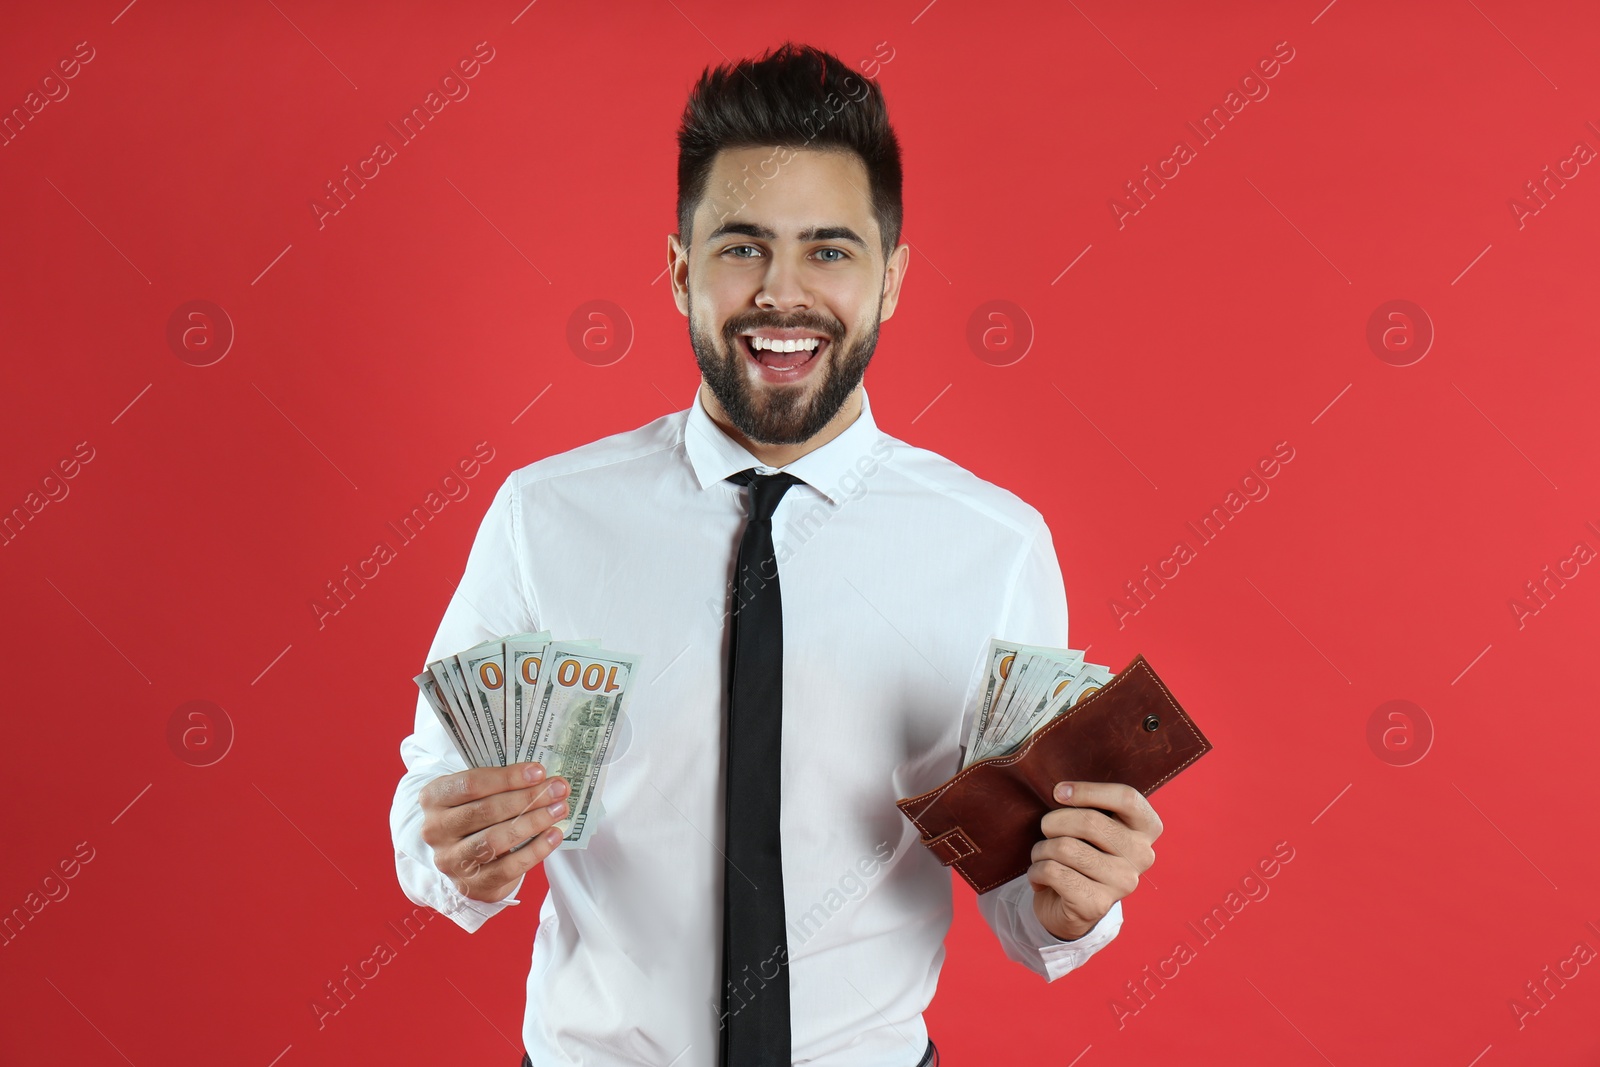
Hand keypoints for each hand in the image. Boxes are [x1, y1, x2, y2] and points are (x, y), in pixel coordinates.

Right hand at [420, 762, 569, 902]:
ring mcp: (450, 859)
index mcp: (434, 797)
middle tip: (558, 790)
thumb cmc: (477, 814)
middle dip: (528, 798)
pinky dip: (535, 851)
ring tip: (559, 810)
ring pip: (495, 840)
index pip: (471, 784)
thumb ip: (504, 784)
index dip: (508, 778)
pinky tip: (554, 836)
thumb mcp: (478, 793)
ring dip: (533, 823)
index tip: (539, 772)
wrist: (464, 857)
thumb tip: (546, 781)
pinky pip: (507, 868)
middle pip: (486, 811)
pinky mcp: (470, 884)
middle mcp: (435, 829)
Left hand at [1028, 781, 1160, 941]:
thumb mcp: (1090, 823)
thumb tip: (1061, 791)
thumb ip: (1087, 804)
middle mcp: (1142, 856)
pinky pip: (1053, 872)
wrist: (1068, 904)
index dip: (1088, 791)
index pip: (1127, 798)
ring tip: (1043, 856)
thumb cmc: (1079, 850)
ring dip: (1041, 849)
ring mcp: (1122, 883)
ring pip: (1065, 848)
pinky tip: (1039, 877)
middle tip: (1045, 830)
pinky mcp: (1097, 905)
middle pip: (1090, 822)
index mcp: (1146, 828)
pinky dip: (1035, 870)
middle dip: (1053, 822)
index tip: (1058, 792)